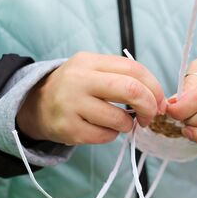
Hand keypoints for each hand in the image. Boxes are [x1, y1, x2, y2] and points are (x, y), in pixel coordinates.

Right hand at [17, 52, 165, 144]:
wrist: (36, 105)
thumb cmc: (77, 89)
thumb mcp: (93, 72)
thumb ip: (123, 78)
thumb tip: (158, 99)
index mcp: (89, 61)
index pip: (134, 69)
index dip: (155, 87)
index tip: (160, 101)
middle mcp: (78, 80)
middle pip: (131, 90)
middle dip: (149, 106)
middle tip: (150, 117)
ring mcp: (71, 105)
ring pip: (120, 119)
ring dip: (128, 125)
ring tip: (120, 122)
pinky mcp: (68, 129)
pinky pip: (105, 136)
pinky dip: (111, 135)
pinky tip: (102, 129)